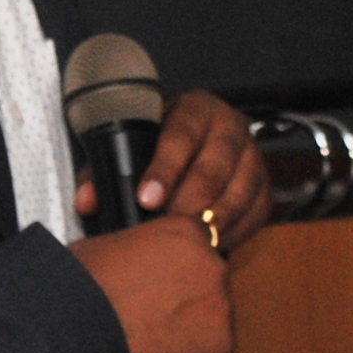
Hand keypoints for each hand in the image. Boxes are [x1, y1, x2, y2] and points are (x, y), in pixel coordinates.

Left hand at [71, 89, 275, 260]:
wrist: (202, 135)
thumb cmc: (162, 141)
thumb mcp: (133, 143)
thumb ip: (104, 170)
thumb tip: (87, 202)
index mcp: (196, 108)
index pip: (182, 134)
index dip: (164, 169)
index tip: (146, 199)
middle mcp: (231, 127)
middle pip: (214, 168)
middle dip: (188, 202)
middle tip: (166, 228)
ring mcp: (253, 156)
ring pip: (239, 192)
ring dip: (212, 221)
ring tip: (187, 242)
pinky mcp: (265, 185)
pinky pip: (256, 213)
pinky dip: (234, 232)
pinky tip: (212, 244)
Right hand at [75, 213, 233, 352]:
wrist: (72, 337)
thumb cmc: (76, 292)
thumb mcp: (108, 249)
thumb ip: (140, 254)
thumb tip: (138, 269)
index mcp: (185, 232)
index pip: (197, 252)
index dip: (177, 277)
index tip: (160, 293)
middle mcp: (212, 265)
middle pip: (209, 290)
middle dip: (186, 309)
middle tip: (151, 324)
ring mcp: (221, 310)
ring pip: (213, 329)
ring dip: (189, 341)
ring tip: (149, 350)